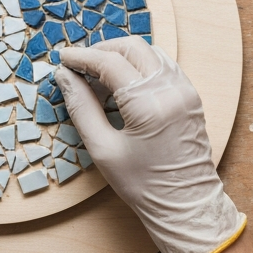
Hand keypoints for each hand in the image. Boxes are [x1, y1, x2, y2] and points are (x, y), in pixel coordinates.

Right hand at [54, 38, 245, 252]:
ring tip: (98, 78)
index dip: (82, 57)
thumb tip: (64, 77)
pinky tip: (122, 86)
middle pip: (132, 47)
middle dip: (102, 50)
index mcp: (149, 104)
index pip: (110, 62)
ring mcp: (185, 90)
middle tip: (79, 65)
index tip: (62, 59)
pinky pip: (162, 66)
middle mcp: (172, 90)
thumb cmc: (142, 184)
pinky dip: (139, 66)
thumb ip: (81, 107)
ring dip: (121, 56)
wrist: (186, 205)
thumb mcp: (102, 149)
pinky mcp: (190, 96)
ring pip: (149, 52)